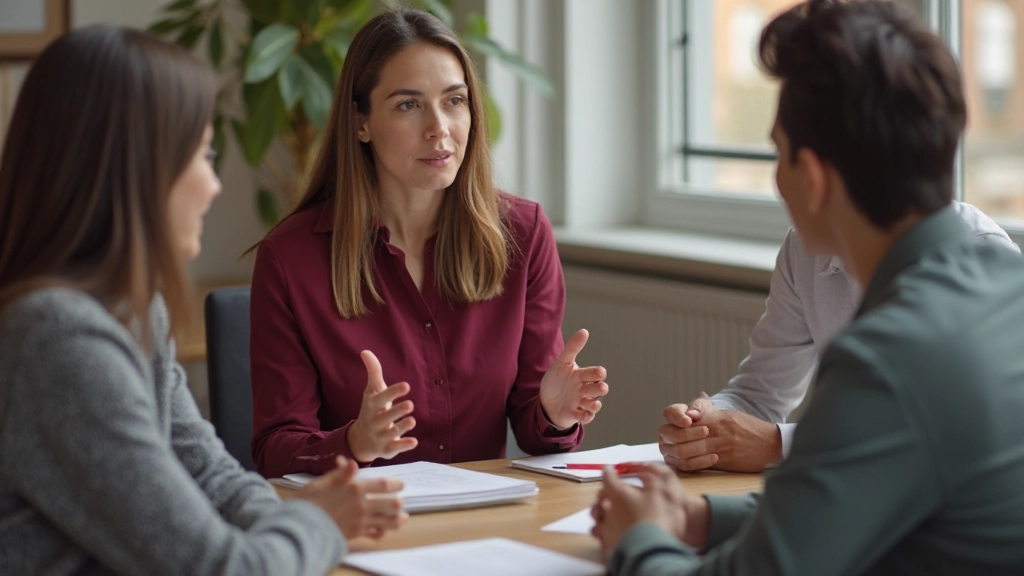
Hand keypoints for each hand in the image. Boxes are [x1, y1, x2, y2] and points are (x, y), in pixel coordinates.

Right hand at [295, 456, 407, 539]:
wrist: (297, 526)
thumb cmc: (307, 502)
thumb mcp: (322, 482)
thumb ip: (340, 473)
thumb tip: (352, 462)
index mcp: (354, 488)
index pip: (384, 485)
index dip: (396, 484)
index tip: (400, 484)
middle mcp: (361, 505)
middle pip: (392, 504)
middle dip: (398, 502)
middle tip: (399, 501)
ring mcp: (360, 521)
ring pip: (389, 522)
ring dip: (397, 519)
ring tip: (401, 517)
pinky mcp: (356, 534)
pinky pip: (376, 534)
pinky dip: (382, 531)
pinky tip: (382, 528)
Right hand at [346, 351, 417, 462]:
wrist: (360, 440)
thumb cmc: (371, 410)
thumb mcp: (371, 392)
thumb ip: (373, 372)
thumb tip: (365, 351)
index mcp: (372, 406)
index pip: (381, 398)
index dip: (393, 392)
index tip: (406, 385)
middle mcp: (375, 421)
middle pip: (385, 417)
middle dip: (397, 411)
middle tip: (410, 404)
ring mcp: (381, 436)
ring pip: (391, 433)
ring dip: (402, 427)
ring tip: (412, 420)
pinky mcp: (387, 449)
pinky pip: (395, 448)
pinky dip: (404, 445)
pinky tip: (414, 442)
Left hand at [539, 329, 608, 428]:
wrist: (545, 400)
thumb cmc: (556, 380)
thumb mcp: (561, 363)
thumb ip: (573, 348)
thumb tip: (584, 331)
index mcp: (582, 376)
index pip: (594, 373)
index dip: (598, 373)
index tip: (599, 372)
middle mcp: (584, 389)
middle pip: (598, 388)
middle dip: (600, 388)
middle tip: (601, 388)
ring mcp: (581, 402)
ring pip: (594, 404)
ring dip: (594, 404)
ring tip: (591, 403)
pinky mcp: (576, 414)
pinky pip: (585, 417)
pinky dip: (586, 417)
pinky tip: (582, 414)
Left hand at [589, 464, 707, 557]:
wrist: (651, 550)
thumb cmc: (657, 518)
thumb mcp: (660, 492)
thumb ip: (651, 478)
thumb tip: (642, 470)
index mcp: (618, 493)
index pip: (608, 477)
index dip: (609, 471)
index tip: (609, 468)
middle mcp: (607, 508)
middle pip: (600, 496)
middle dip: (604, 492)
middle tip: (609, 491)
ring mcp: (606, 527)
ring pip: (596, 516)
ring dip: (599, 511)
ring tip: (604, 511)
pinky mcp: (607, 543)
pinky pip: (600, 534)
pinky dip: (601, 530)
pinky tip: (605, 531)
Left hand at [659, 392, 781, 472]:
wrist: (771, 444)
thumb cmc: (749, 430)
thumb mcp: (728, 415)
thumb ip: (707, 414)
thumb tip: (689, 416)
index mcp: (714, 415)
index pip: (682, 416)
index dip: (673, 423)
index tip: (674, 428)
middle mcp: (714, 428)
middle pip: (678, 434)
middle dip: (670, 442)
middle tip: (668, 446)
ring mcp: (718, 444)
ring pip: (686, 450)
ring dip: (677, 455)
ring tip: (676, 456)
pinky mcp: (723, 460)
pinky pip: (698, 463)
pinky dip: (689, 464)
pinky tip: (688, 463)